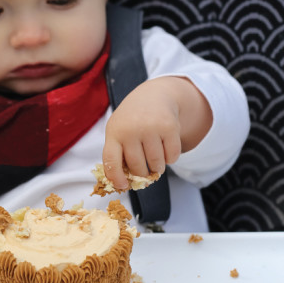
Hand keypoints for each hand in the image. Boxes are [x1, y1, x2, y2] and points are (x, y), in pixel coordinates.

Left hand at [102, 76, 211, 191]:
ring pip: (157, 164)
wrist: (154, 96)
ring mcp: (151, 128)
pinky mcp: (169, 127)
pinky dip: (171, 158)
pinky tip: (166, 148)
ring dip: (158, 168)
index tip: (123, 186)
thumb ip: (117, 154)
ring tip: (155, 160)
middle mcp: (131, 129)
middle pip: (137, 167)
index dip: (116, 177)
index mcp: (114, 132)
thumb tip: (122, 184)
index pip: (111, 161)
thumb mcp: (118, 131)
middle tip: (145, 172)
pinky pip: (172, 157)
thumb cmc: (132, 120)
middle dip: (142, 174)